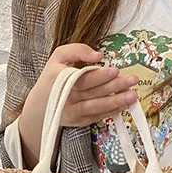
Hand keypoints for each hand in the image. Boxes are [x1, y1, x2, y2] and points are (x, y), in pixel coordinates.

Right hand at [18, 43, 139, 167]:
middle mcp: (67, 98)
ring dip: (116, 101)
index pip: (82, 78)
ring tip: (133, 95)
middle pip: (93, 92)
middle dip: (115, 86)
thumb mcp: (58, 58)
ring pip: (97, 107)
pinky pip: (98, 117)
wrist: (39, 107)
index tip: (115, 70)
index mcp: (61, 80)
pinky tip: (124, 105)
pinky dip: (111, 111)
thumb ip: (77, 50)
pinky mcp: (79, 121)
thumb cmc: (51, 78)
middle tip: (133, 80)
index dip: (99, 76)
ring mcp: (73, 112)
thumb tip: (98, 55)